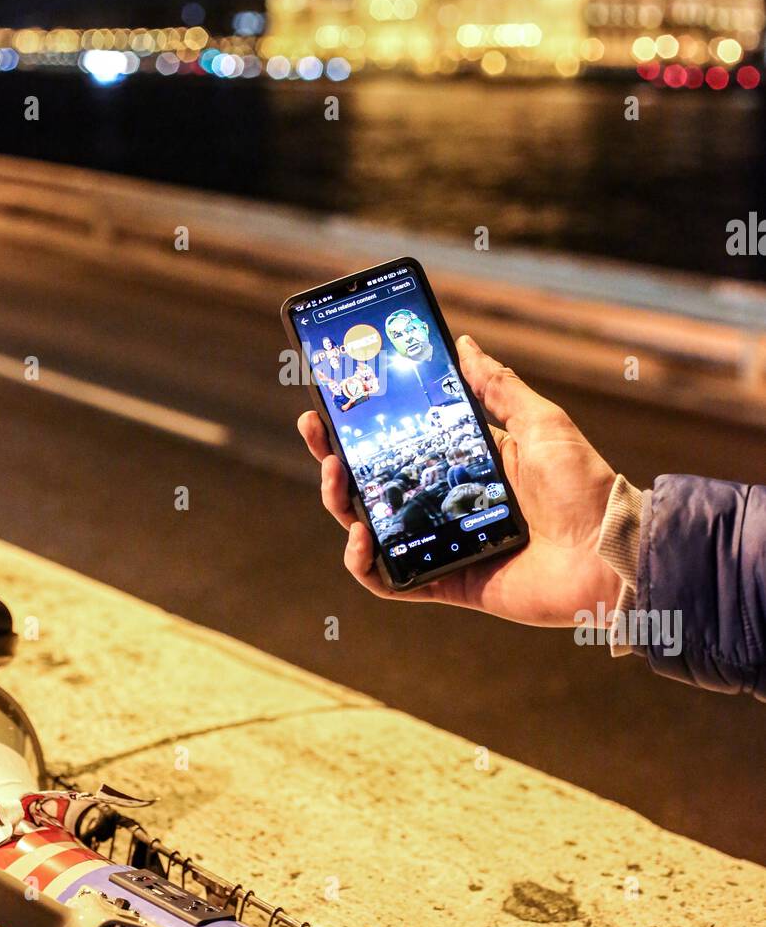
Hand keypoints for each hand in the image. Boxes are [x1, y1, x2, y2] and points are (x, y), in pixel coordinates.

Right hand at [296, 335, 621, 626]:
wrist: (611, 551)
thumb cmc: (584, 485)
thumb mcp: (540, 421)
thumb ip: (497, 386)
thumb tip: (463, 343)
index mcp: (465, 464)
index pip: (400, 441)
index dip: (363, 423)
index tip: (335, 397)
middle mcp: (447, 504)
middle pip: (373, 482)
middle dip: (335, 456)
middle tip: (316, 430)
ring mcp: (442, 544)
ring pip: (371, 526)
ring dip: (341, 501)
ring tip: (337, 476)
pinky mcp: (445, 583)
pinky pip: (389, 580)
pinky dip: (364, 562)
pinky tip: (361, 536)